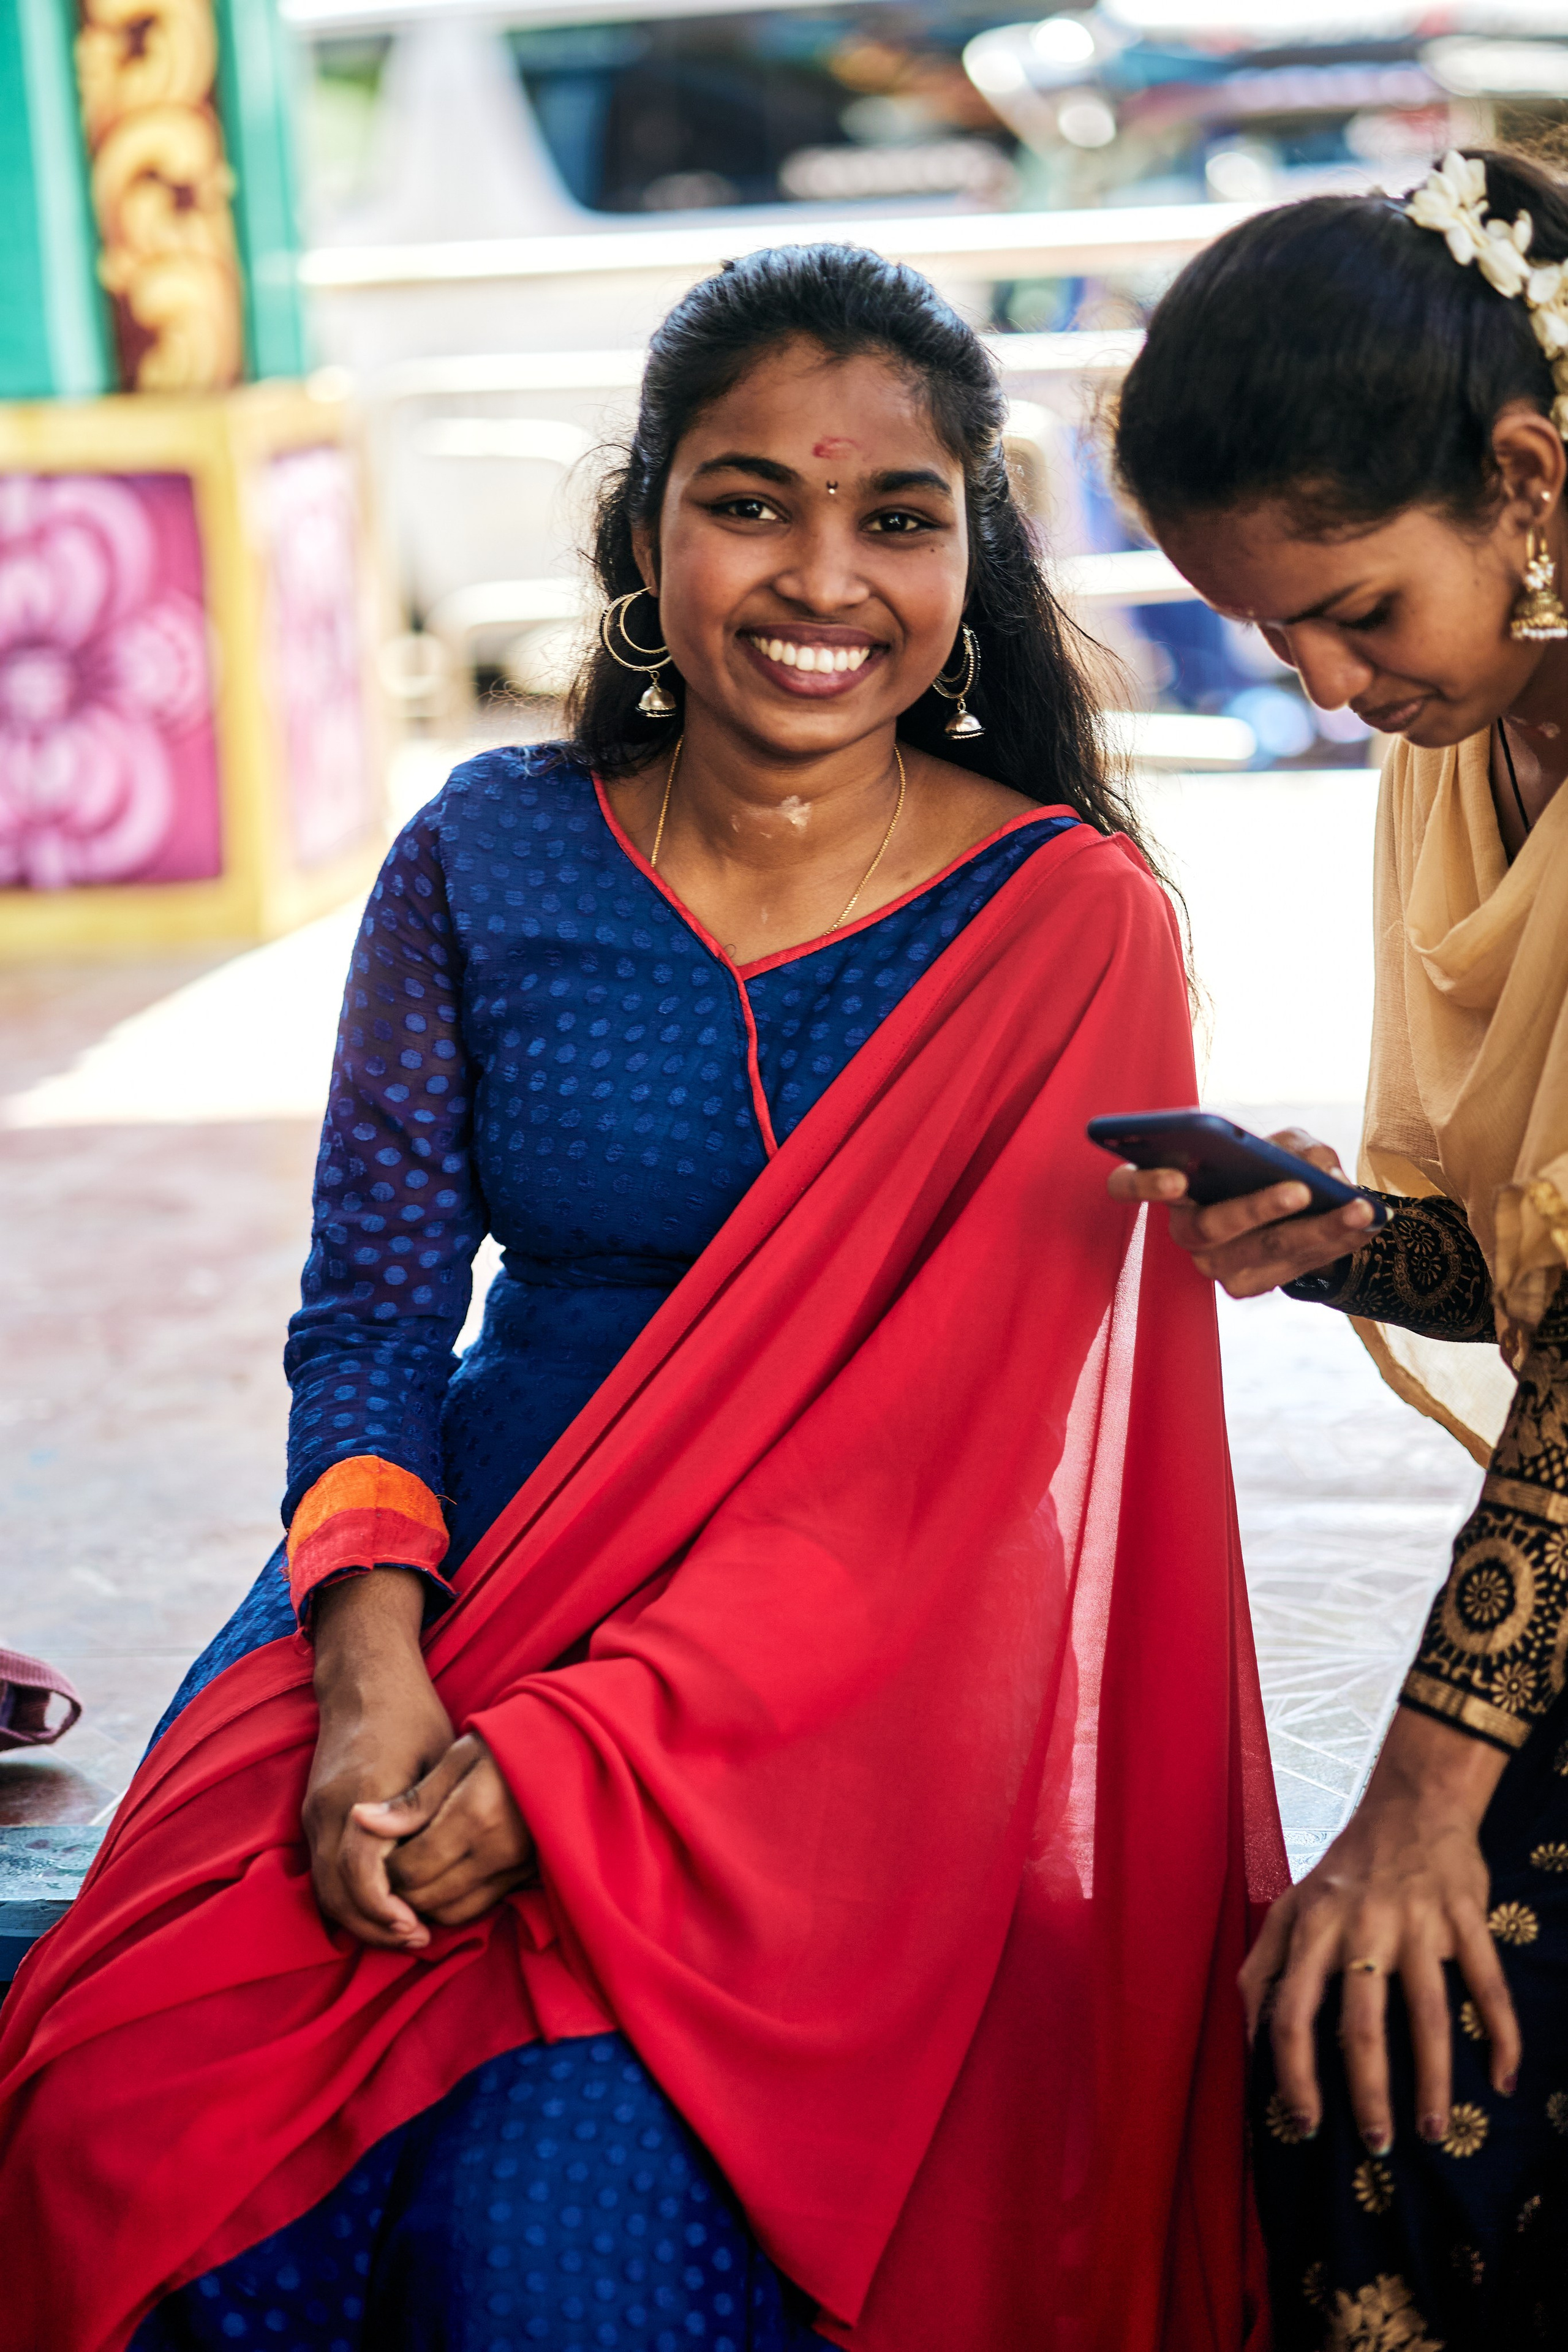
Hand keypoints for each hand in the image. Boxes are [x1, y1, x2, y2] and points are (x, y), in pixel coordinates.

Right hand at [303, 1568, 454, 1951]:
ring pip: (323, 1889)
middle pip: (335, 1894)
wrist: (363, 1677)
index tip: (421, 1929)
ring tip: (406, 1929)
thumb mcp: (437, 1757)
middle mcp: (329, 1809)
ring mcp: (314, 1813)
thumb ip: (431, 1814)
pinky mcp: (312, 1814)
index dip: (388, 1912)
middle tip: (419, 1940)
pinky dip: (347, 1897)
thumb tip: (444, 1868)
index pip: (361, 1876)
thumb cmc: (411, 1713)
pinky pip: (321, 1871)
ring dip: (359, 1918)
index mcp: (362, 1794)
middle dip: (374, 1927)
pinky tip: (385, 1904)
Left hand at [355, 1732, 535, 1926]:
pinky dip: (449, 1903)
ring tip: (412, 1872)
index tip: (377, 1848)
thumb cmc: (503, 1745)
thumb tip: (361, 1821)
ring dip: (421, 1902)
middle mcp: (495, 1851)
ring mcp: (513, 1869)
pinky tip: (440, 1877)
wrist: (564, 1748)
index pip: (410, 1868)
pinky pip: (475, 1909)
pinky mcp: (523, 1877)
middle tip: (387, 1863)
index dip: (383, 1868)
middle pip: (425, 1897)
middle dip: (396, 1889)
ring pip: (449, 1912)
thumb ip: (413, 1799)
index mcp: (473, 1815)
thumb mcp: (457, 1759)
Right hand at [1106, 1128, 1375, 1297]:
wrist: (1290, 1216)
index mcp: (1172, 1186)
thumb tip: (1320, 1167)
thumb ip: (1296, 1145)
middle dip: (1258, 1208)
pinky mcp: (1247, 1287)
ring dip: (1318, 1228)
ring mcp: (1214, 1265)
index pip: (1127, 1185)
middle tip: (1299, 1189)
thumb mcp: (1283, 1143)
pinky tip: (1368, 1222)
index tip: (1177, 1178)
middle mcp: (1184, 1230)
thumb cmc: (1268, 1165)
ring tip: (1359, 1207)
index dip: (1144, 1182)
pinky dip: (1338, 1241)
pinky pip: (1295, 1267)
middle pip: (1210, 1226)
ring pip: (1264, 1251)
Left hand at [1240, 1706, 1517, 2154]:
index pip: (1290, 2013)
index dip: (1293, 2075)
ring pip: (1427, 2015)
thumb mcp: (1288, 1905)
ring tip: (1432, 2129)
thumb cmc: (1345, 1869)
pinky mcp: (1466, 1917)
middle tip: (1378, 2145)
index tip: (1304, 2125)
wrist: (1413, 1802)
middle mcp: (1361, 1927)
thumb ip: (1260, 1967)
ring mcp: (1418, 1922)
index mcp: (1311, 1928)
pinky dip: (1502, 2035)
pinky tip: (1503, 2079)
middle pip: (1360, 2025)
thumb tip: (1248, 2039)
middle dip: (1367, 2094)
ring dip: (1432, 2081)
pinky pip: (1488, 1985)